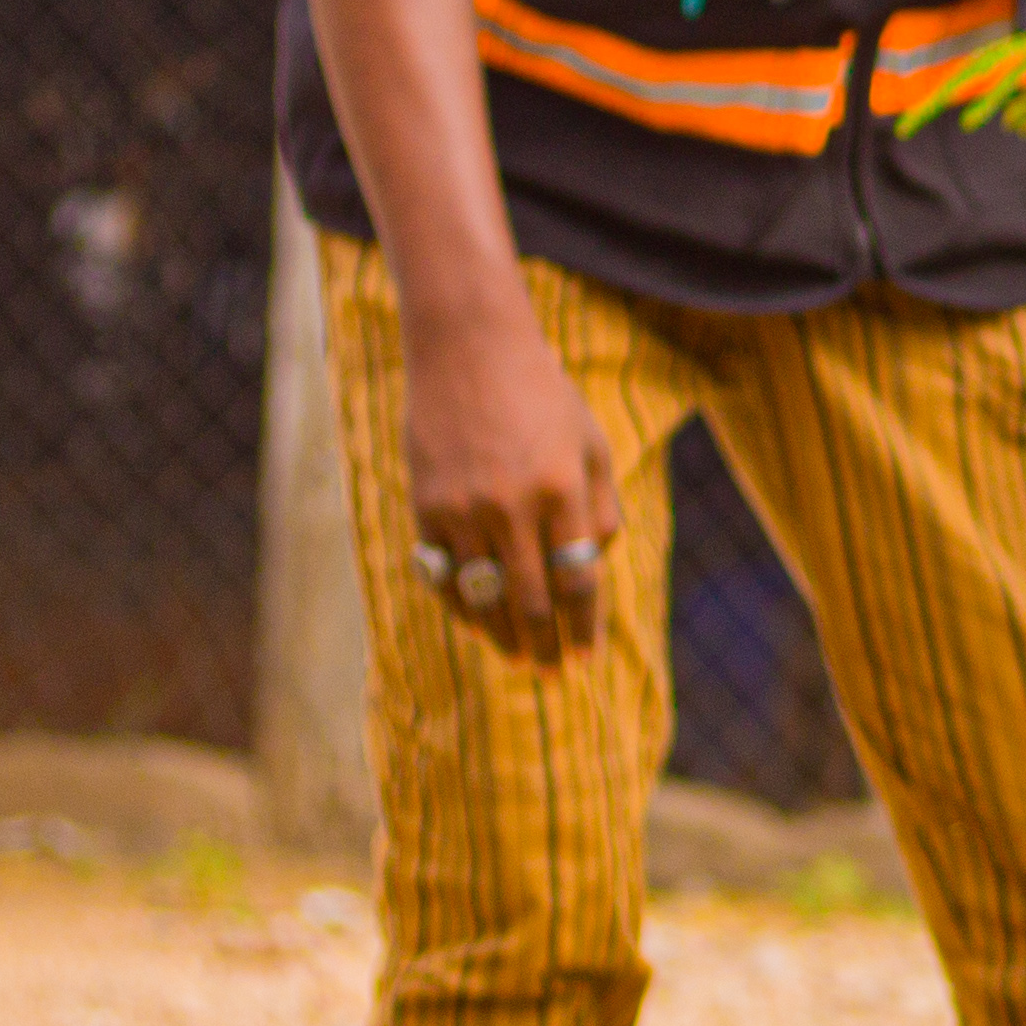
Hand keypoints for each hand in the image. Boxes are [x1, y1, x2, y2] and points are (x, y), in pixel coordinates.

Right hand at [397, 296, 620, 663]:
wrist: (469, 351)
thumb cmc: (544, 396)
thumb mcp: (592, 443)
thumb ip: (601, 508)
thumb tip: (595, 566)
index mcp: (564, 492)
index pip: (578, 582)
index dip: (584, 628)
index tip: (587, 658)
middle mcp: (513, 506)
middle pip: (531, 600)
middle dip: (544, 644)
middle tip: (553, 674)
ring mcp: (463, 508)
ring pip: (482, 594)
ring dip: (501, 634)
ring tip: (517, 657)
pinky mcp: (424, 505)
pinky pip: (440, 573)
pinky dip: (459, 604)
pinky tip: (476, 622)